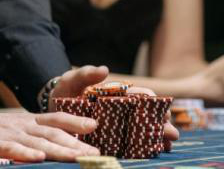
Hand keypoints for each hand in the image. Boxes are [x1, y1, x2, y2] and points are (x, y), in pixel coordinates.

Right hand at [0, 92, 98, 161]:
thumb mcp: (14, 127)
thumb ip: (34, 134)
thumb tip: (57, 142)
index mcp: (28, 120)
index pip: (56, 118)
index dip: (75, 121)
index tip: (95, 125)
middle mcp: (22, 125)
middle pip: (53, 133)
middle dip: (75, 143)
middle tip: (95, 152)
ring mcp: (9, 134)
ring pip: (38, 142)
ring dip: (59, 150)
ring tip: (77, 156)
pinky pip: (13, 150)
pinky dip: (27, 154)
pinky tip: (39, 159)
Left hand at [52, 66, 178, 146]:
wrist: (51, 109)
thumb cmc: (65, 91)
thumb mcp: (72, 80)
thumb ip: (86, 74)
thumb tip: (104, 70)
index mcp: (115, 93)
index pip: (139, 96)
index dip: (152, 102)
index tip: (162, 110)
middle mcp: (120, 109)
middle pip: (145, 115)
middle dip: (161, 124)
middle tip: (172, 133)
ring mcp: (116, 125)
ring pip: (142, 131)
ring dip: (157, 137)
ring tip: (168, 146)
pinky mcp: (109, 140)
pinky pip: (129, 145)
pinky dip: (144, 149)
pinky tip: (155, 153)